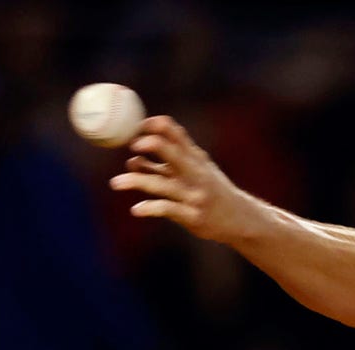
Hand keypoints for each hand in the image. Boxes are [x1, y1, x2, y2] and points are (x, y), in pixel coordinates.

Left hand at [109, 115, 263, 243]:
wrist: (240, 218)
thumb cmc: (212, 191)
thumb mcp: (197, 170)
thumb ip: (168, 162)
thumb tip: (133, 154)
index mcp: (196, 159)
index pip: (178, 135)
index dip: (158, 127)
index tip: (140, 126)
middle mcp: (196, 174)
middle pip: (175, 155)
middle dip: (156, 146)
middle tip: (134, 144)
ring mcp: (195, 195)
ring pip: (164, 185)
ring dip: (139, 181)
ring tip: (115, 182)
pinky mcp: (193, 216)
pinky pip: (168, 210)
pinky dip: (151, 209)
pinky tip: (136, 210)